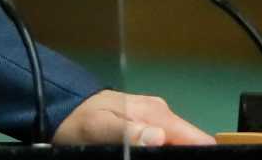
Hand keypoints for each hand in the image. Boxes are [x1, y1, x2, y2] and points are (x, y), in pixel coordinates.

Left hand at [53, 90, 215, 145]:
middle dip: (182, 157)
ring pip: (175, 143)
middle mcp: (161, 114)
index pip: (197, 138)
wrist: (59, 105)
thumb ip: (128, 132)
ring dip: (170, 154)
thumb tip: (160, 137)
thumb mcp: (98, 128)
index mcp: (156, 113)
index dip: (202, 155)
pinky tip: (149, 156)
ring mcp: (153, 118)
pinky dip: (160, 151)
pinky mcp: (144, 124)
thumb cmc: (78, 119)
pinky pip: (162, 140)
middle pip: (188, 143)